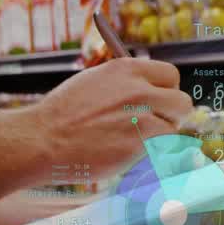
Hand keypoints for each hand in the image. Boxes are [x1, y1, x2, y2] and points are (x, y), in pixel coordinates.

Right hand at [26, 58, 191, 178]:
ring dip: (159, 138)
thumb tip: (151, 89)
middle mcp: (139, 90)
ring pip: (173, 129)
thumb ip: (127, 83)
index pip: (171, 75)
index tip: (160, 102)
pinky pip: (159, 150)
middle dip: (172, 115)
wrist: (42, 140)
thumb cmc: (62, 114)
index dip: (167, 91)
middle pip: (182, 102)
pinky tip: (126, 154)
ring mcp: (141, 117)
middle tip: (156, 125)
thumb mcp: (96, 81)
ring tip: (132, 142)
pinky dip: (148, 155)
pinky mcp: (139, 144)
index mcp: (127, 69)